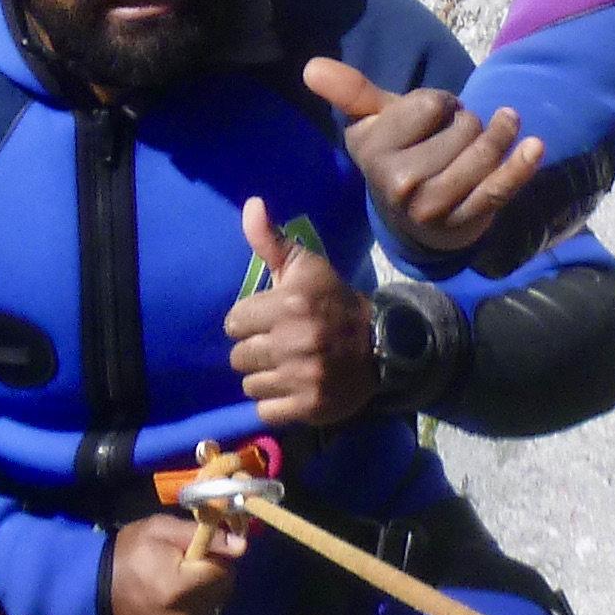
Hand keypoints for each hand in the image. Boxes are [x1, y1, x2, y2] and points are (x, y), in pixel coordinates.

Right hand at [102, 506, 246, 614]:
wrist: (91, 592)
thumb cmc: (126, 554)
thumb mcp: (159, 530)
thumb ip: (201, 535)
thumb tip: (240, 546)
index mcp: (180, 585)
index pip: (224, 572)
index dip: (215, 559)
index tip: (198, 554)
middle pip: (220, 594)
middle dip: (210, 579)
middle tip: (186, 569)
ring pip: (211, 613)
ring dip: (202, 600)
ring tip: (176, 589)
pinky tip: (172, 607)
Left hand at [226, 194, 376, 429]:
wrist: (380, 344)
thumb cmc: (332, 302)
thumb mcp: (305, 267)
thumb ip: (270, 240)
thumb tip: (250, 204)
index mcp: (289, 304)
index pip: (234, 322)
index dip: (249, 322)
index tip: (270, 321)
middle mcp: (295, 340)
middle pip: (238, 357)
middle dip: (255, 351)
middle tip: (280, 345)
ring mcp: (303, 376)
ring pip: (250, 385)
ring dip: (264, 378)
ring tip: (287, 366)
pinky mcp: (309, 406)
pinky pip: (266, 411)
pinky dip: (275, 403)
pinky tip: (294, 388)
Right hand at [305, 57, 545, 254]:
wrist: (417, 220)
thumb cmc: (400, 155)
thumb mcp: (375, 122)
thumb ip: (352, 92)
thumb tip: (312, 66)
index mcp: (372, 153)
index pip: (432, 104)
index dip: (439, 104)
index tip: (430, 118)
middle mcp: (398, 184)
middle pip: (464, 127)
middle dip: (467, 121)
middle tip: (454, 136)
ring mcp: (432, 208)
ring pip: (484, 153)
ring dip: (497, 135)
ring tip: (492, 134)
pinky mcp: (465, 223)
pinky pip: (500, 188)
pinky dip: (521, 164)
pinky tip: (534, 145)